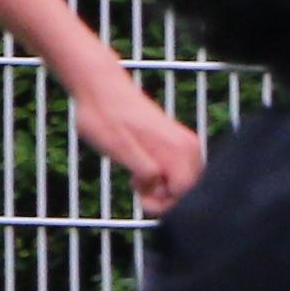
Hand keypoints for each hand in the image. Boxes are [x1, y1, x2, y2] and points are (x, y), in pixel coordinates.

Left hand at [73, 73, 205, 214]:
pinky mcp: (175, 141)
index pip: (186, 193)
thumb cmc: (106, 117)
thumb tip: (162, 187)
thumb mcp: (120, 150)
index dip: (164, 202)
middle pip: (189, 190)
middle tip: (137, 184)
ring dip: (162, 187)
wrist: (100, 87)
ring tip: (137, 176)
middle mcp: (188, 146)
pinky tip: (141, 168)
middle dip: (164, 196)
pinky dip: (161, 176)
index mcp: (178, 149)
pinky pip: (177, 171)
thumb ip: (146, 171)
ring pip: (184, 181)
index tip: (140, 195)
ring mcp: (183, 143)